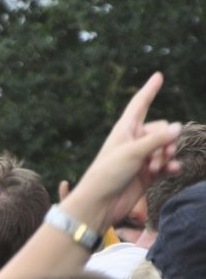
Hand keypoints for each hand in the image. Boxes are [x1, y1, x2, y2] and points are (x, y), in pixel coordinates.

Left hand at [71, 72, 180, 225]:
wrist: (100, 203)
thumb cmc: (108, 174)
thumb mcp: (133, 152)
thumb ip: (157, 139)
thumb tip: (178, 126)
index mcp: (124, 129)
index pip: (140, 104)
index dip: (149, 90)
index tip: (158, 75)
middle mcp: (133, 141)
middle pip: (161, 129)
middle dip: (164, 140)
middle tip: (156, 157)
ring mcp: (141, 157)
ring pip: (166, 147)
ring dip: (166, 156)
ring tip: (156, 168)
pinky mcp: (147, 174)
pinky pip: (166, 164)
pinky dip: (170, 166)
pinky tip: (173, 170)